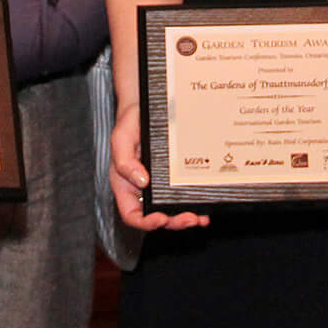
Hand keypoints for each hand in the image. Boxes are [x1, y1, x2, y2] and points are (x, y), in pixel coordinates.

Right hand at [107, 98, 208, 232]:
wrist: (147, 106)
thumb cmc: (130, 122)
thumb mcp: (121, 138)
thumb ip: (124, 161)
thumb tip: (141, 181)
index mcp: (126, 185)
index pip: (132, 214)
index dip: (145, 222)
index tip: (160, 218)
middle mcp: (143, 189)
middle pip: (157, 216)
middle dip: (174, 221)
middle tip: (189, 218)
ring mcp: (161, 184)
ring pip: (173, 209)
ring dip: (188, 217)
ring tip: (201, 217)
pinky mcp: (176, 177)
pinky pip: (185, 194)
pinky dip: (196, 202)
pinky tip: (206, 205)